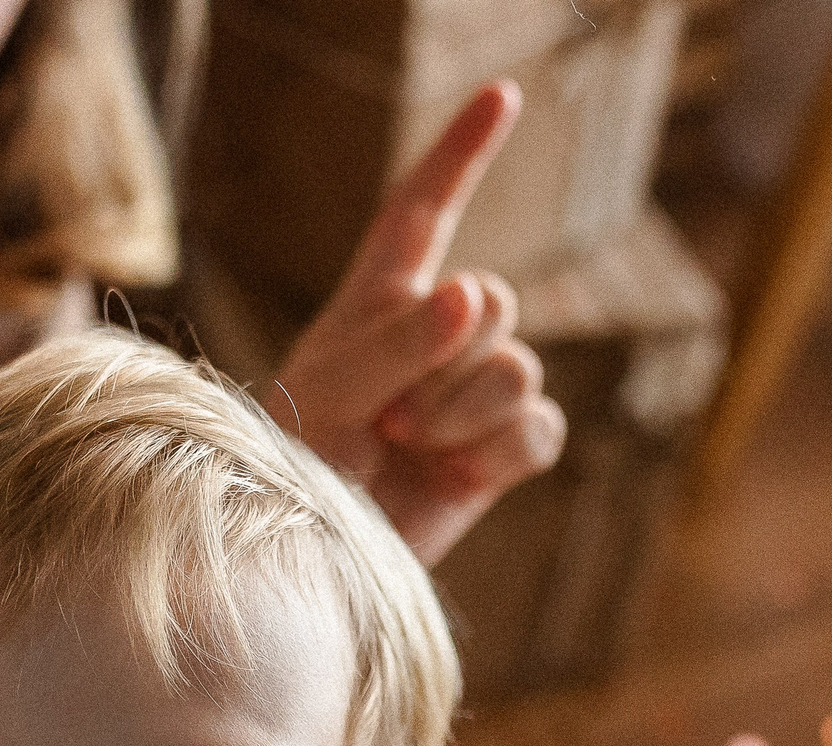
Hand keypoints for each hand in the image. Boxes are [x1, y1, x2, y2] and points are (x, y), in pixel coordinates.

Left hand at [273, 82, 567, 566]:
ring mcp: (472, 398)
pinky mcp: (500, 455)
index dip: (461, 152)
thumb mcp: (326, 395)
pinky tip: (456, 477)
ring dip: (460, 416)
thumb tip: (473, 297)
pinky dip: (496, 455)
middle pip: (495, 301)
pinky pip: (539, 430)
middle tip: (384, 419)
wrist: (308, 566)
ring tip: (405, 451)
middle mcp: (434, 340)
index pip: (423, 210)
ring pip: (519, 369)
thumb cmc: (293, 474)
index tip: (502, 94)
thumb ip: (395, 342)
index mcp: (377, 302)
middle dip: (445, 362)